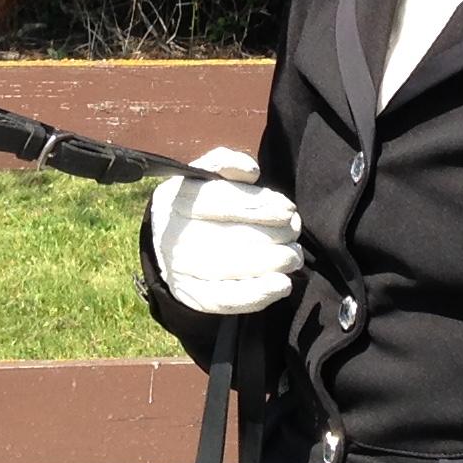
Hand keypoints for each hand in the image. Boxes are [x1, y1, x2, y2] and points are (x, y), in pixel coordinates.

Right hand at [149, 146, 302, 314]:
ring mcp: (179, 268)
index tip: (288, 209)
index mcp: (177, 197)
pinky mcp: (191, 295)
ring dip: (273, 262)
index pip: (221, 199)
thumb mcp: (204, 177)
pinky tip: (283, 284)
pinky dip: (258, 294)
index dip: (260, 205)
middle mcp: (174, 234)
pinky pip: (226, 298)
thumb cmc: (199, 204)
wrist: (168, 244)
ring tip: (294, 255)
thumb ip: (225, 164)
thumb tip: (250, 170)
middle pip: (231, 235)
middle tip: (295, 230)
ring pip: (231, 267)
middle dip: (274, 233)